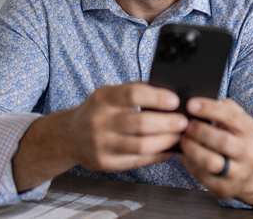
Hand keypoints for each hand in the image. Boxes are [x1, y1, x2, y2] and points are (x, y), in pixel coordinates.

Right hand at [67, 82, 187, 171]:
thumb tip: (167, 95)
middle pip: (141, 123)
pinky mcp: (104, 162)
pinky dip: (156, 156)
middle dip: (168, 123)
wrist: (69, 136)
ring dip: (165, 141)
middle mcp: (99, 121)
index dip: (157, 97)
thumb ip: (133, 91)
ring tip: (178, 136)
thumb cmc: (96, 111)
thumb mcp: (108, 93)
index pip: (133, 94)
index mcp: (103, 98)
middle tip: (184, 122)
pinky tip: (167, 150)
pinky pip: (136, 161)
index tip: (174, 101)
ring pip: (141, 146)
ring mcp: (101, 144)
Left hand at [177, 98, 252, 206]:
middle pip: (222, 141)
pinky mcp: (226, 188)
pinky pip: (203, 176)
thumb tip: (197, 103)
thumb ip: (223, 109)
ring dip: (192, 148)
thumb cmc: (237, 139)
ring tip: (183, 140)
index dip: (209, 109)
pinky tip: (185, 154)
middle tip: (186, 125)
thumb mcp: (239, 122)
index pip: (232, 117)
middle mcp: (250, 154)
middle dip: (199, 131)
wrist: (251, 173)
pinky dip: (190, 163)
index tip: (191, 104)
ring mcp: (239, 174)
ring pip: (211, 162)